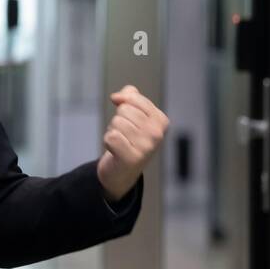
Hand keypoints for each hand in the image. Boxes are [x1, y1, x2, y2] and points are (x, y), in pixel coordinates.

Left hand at [97, 84, 167, 201]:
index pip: (133, 98)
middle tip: (124, 136)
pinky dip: (108, 142)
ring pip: (116, 122)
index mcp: (161, 120)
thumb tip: (117, 96)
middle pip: (123, 110)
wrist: (122, 172)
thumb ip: (130, 97)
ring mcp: (146, 147)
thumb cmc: (128, 140)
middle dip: (118, 121)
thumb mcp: (134, 115)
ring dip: (113, 131)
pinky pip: (110, 137)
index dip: (123, 106)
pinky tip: (115, 151)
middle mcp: (157, 133)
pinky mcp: (132, 158)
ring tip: (121, 143)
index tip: (129, 121)